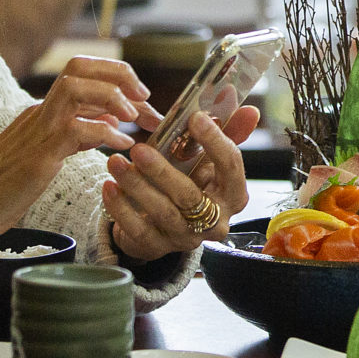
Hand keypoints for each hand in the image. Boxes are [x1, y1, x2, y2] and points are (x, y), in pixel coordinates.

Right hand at [0, 57, 155, 242]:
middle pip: (79, 66)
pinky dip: (105, 132)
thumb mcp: (50, 152)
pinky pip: (76, 129)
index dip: (118, 78)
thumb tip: (112, 123)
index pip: (82, 72)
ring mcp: (38, 129)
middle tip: (146, 99)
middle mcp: (40, 110)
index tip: (144, 100)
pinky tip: (122, 146)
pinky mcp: (39, 154)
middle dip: (119, 74)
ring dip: (111, 96)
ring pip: (75, 87)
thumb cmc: (8, 185)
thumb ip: (77, 133)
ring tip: (134, 117)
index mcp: (44, 109)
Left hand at [101, 105, 258, 258]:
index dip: (215, 141)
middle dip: (162, 171)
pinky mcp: (158, 248)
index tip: (194, 117)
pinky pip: (138, 230)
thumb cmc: (190, 181)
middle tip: (138, 148)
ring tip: (115, 162)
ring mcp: (187, 237)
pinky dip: (120, 207)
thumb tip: (250, 109)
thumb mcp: (207, 159)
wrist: (165, 223)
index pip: (230, 166)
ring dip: (136, 186)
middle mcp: (215, 221)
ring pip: (162, 213)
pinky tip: (108, 186)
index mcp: (233, 194)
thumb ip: (227, 133)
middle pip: (190, 195)